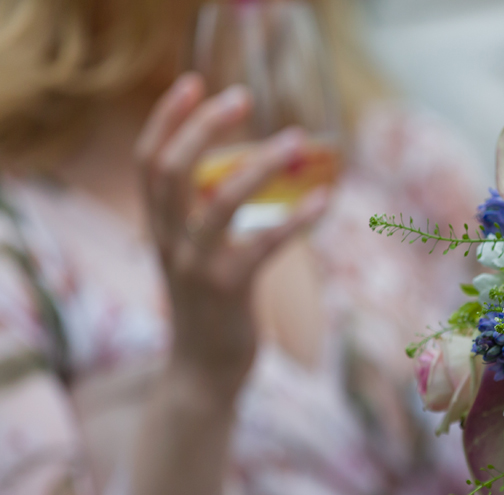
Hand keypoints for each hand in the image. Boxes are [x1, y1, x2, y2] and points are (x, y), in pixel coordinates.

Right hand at [135, 73, 328, 385]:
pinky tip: (324, 200)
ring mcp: (197, 265)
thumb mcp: (196, 258)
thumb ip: (203, 219)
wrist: (204, 375)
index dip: (167, 119)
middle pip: (172, 169)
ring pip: (219, 200)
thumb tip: (238, 174)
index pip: (149, 161)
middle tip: (244, 96)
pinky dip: (297, 218)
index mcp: (161, 229)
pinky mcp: (230, 289)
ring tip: (296, 140)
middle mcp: (170, 242)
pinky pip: (265, 243)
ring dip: (259, 165)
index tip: (192, 82)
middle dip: (204, 126)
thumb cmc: (211, 310)